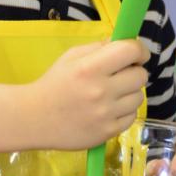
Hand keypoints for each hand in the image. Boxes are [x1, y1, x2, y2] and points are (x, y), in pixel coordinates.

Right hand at [30, 39, 149, 149]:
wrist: (34, 118)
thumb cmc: (53, 84)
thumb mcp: (70, 57)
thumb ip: (98, 48)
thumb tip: (125, 43)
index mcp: (89, 68)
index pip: (130, 51)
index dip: (138, 49)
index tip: (136, 54)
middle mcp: (101, 90)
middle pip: (140, 75)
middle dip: (134, 71)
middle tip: (122, 74)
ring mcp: (106, 114)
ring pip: (139, 97)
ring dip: (130, 92)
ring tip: (114, 93)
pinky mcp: (108, 132)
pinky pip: (132, 116)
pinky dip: (125, 111)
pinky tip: (110, 109)